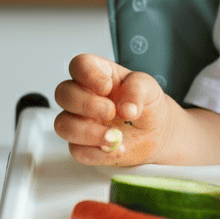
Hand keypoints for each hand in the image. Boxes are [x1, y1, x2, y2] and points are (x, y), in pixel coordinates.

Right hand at [54, 53, 171, 166]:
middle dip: (86, 104)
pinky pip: (76, 151)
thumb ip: (137, 90)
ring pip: (62, 125)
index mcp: (99, 74)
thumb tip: (126, 108)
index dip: (87, 74)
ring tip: (115, 136)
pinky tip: (117, 149)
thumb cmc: (148, 103)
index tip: (106, 87)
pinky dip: (97, 153)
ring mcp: (80, 121)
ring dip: (88, 132)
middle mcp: (84, 96)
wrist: (157, 132)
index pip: (79, 65)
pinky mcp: (82, 145)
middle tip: (111, 112)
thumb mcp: (150, 88)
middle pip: (62, 94)